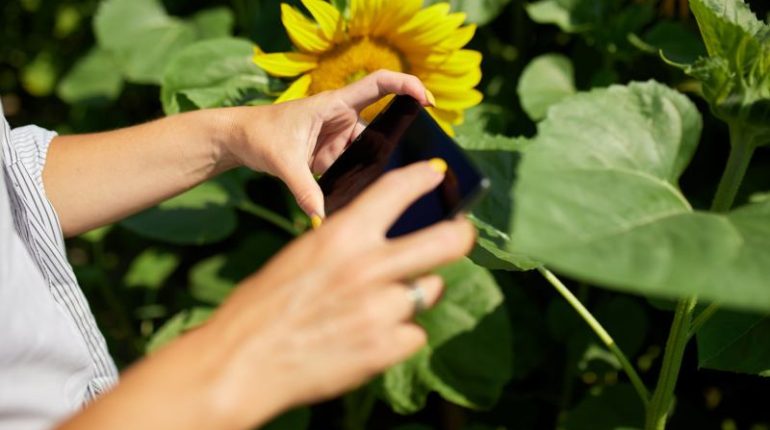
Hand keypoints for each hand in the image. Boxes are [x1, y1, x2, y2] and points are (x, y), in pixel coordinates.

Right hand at [203, 160, 475, 428]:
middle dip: (461, 235)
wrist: (241, 362)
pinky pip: (414, 333)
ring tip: (382, 304)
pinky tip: (370, 337)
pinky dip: (398, 335)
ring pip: (429, 290)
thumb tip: (382, 238)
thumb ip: (346, 244)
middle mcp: (368, 267)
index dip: (424, 177)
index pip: (397, 190)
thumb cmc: (264, 305)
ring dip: (414, 294)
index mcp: (341, 236)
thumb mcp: (302, 257)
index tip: (438, 174)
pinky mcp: (385, 348)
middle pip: (447, 241)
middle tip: (461, 235)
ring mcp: (381, 309)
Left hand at [222, 70, 433, 217]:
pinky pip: (355, 166)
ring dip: (375, 167)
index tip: (427, 99)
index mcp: (334, 104)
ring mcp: (339, 138)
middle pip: (381, 126)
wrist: (238, 140)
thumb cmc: (259, 134)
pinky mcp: (332, 155)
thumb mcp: (283, 162)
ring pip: (370, 152)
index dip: (406, 85)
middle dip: (397, 142)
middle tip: (418, 161)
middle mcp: (342, 118)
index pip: (379, 84)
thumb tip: (322, 217)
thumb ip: (304, 190)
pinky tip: (364, 194)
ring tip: (384, 187)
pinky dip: (359, 179)